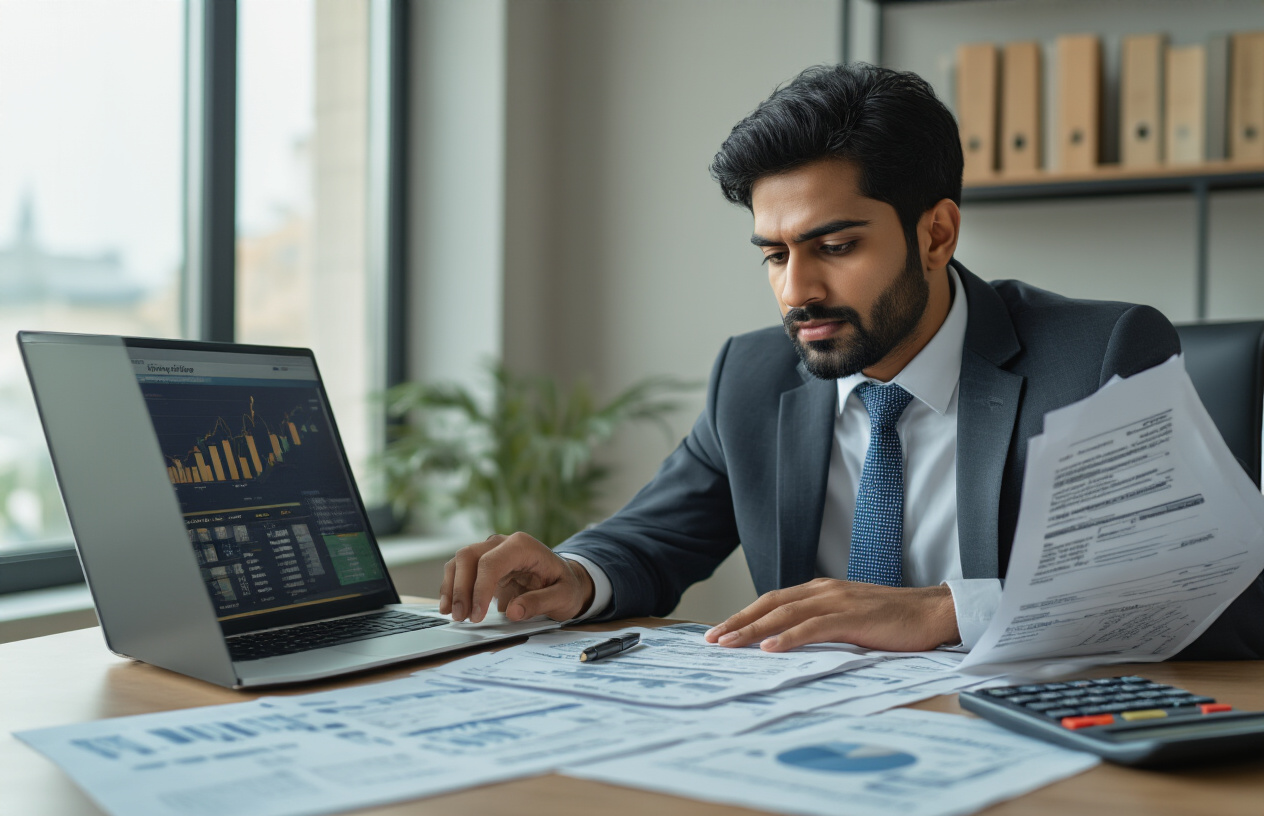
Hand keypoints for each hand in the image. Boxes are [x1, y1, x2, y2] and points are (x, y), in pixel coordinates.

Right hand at [439, 532, 595, 623]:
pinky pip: (460, 570)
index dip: (479, 589)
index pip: (491, 563)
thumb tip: (512, 612)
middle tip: (462, 618)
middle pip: (468, 557)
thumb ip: (540, 603)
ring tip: (454, 615)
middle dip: (460, 589)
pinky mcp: (482, 562)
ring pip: (459, 561)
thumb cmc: (564, 586)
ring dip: (452, 588)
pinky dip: (452, 587)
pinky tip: (450, 607)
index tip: (477, 616)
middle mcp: (502, 542)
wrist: (564, 579)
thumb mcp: (563, 597)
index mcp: (523, 546)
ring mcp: (490, 550)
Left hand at [703, 578, 957, 651]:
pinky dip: (788, 637)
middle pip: (770, 604)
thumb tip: (793, 643)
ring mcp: (837, 602)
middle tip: (711, 639)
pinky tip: (769, 648)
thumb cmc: (895, 620)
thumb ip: (823, 625)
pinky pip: (813, 627)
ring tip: (728, 644)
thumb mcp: (851, 618)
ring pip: (784, 614)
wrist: (934, 612)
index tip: (721, 631)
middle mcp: (824, 591)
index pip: (773, 601)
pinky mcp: (852, 618)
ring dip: (752, 630)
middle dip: (737, 622)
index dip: (745, 615)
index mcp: (822, 590)